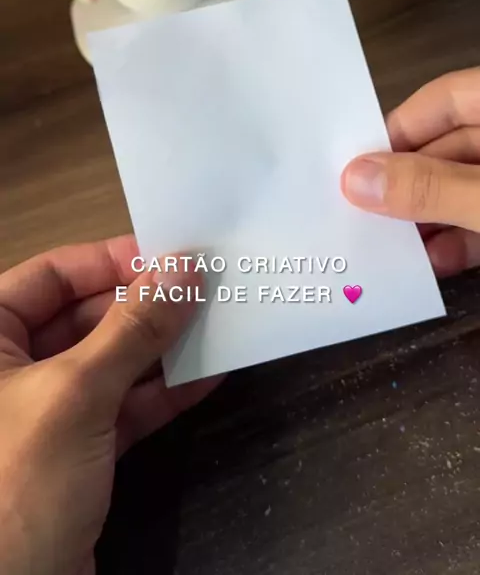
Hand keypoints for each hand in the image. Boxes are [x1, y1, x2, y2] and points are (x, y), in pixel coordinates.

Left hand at [0, 236, 217, 574]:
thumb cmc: (15, 483)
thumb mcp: (75, 395)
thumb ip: (133, 329)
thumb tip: (184, 270)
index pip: (51, 275)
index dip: (111, 260)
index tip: (171, 255)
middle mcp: (11, 368)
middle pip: (86, 315)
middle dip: (147, 306)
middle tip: (207, 290)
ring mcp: (45, 413)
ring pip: (111, 362)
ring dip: (163, 348)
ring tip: (218, 324)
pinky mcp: (75, 455)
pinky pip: (123, 408)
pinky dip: (163, 394)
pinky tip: (208, 375)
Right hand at [341, 68, 479, 276]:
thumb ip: (432, 189)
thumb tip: (354, 180)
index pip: (442, 100)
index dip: (396, 133)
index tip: (354, 172)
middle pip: (450, 147)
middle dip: (407, 186)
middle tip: (359, 219)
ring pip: (466, 185)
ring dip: (430, 218)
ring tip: (385, 249)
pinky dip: (463, 236)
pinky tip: (433, 264)